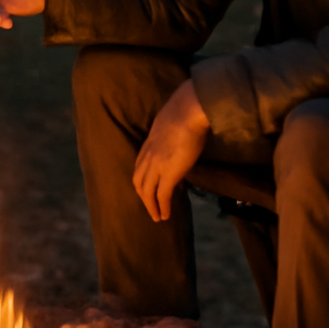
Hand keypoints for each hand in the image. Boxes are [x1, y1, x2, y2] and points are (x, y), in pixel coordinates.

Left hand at [132, 80, 209, 221]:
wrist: (189, 110)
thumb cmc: (184, 111)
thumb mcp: (169, 124)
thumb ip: (168, 135)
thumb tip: (177, 139)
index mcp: (148, 144)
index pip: (139, 166)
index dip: (142, 180)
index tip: (147, 188)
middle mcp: (148, 156)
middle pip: (139, 181)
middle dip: (143, 196)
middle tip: (150, 206)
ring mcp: (156, 166)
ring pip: (147, 192)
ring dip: (151, 207)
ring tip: (157, 217)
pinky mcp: (169, 174)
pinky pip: (162, 196)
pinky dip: (162, 207)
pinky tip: (166, 215)